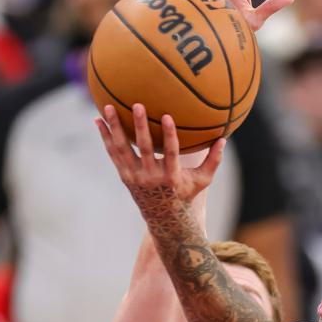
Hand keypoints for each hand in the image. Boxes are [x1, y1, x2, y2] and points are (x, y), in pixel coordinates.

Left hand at [96, 103, 223, 208]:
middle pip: (143, 149)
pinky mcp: (124, 175)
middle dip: (140, 127)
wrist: (163, 216)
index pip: (170, 154)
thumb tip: (224, 139)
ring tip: (107, 107)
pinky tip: (97, 120)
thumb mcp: (202, 181)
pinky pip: (113, 153)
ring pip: (122, 149)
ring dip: (114, 128)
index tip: (168, 116)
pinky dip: (104, 137)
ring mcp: (134, 177)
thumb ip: (213, 161)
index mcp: (171, 177)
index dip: (169, 135)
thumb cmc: (185, 193)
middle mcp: (150, 177)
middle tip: (137, 105)